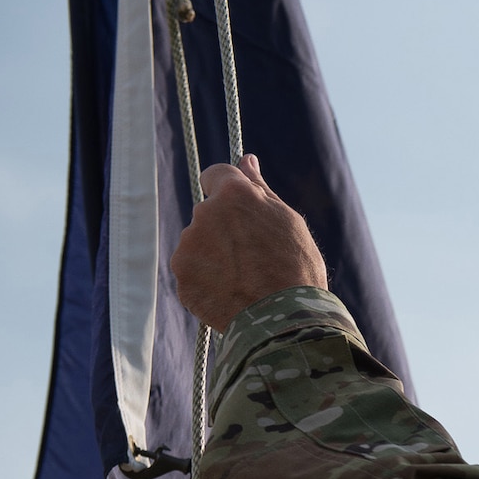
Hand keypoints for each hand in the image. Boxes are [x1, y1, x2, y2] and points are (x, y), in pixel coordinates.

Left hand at [171, 154, 327, 331]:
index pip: (215, 175)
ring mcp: (188, 247)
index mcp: (233, 193)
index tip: (240, 211)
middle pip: (208, 215)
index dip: (227, 192)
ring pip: (199, 246)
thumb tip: (246, 158)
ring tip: (245, 280)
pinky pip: (193, 275)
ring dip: (215, 257)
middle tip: (254, 257)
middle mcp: (204, 213)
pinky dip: (208, 283)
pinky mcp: (182, 278)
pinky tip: (233, 295)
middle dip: (225, 230)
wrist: (286, 320)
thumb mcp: (287, 221)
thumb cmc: (296, 267)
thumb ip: (260, 189)